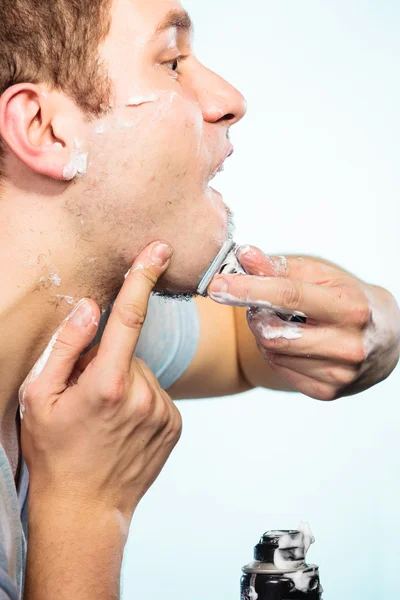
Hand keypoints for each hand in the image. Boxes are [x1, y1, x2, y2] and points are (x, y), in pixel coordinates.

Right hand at [19, 241, 181, 520]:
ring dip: (125, 382)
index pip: (129, 318)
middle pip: (129, 351)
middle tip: (87, 396)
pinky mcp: (175, 424)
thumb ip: (65, 348)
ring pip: (145, 372)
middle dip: (109, 361)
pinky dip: (141, 399)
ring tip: (104, 416)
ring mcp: (163, 412)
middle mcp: (143, 395)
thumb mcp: (38, 397)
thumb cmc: (54, 452)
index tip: (159, 250)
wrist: (85, 508)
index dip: (142, 278)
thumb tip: (90, 308)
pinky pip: (157, 394)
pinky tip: (122, 425)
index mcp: (107, 384)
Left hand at [208, 246, 399, 399]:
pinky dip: (275, 352)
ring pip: (273, 353)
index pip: (289, 296)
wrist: (386, 338)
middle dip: (256, 315)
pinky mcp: (328, 392)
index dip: (248, 290)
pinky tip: (292, 342)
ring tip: (283, 322)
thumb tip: (244, 256)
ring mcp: (339, 373)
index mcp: (349, 307)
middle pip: (273, 334)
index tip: (218, 286)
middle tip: (260, 304)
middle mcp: (349, 344)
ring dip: (265, 334)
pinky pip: (280, 370)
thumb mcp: (321, 275)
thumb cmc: (349, 298)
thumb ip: (280, 267)